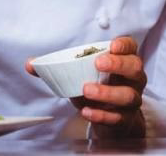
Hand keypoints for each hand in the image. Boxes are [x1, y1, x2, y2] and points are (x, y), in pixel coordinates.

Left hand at [26, 36, 146, 138]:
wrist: (109, 115)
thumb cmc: (96, 85)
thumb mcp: (79, 73)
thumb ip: (55, 67)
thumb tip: (30, 64)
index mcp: (123, 61)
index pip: (131, 47)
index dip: (124, 45)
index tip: (111, 46)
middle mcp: (132, 79)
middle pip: (135, 68)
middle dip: (118, 65)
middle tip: (98, 64)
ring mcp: (131, 99)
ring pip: (128, 95)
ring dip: (107, 93)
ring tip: (87, 90)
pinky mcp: (125, 119)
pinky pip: (118, 117)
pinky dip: (102, 115)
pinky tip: (87, 111)